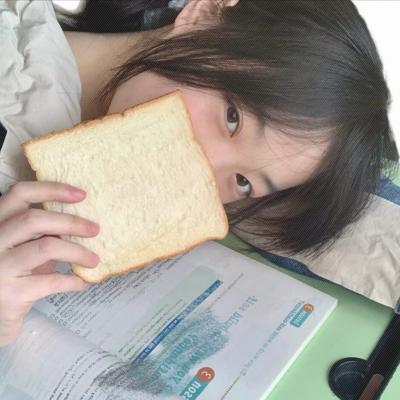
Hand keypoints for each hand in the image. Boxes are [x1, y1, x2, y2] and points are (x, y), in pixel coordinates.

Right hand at [0, 181, 99, 346]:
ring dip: (77, 252)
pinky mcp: (10, 294)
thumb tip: (82, 220)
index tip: (82, 195)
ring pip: (46, 247)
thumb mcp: (23, 248)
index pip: (20, 194)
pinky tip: (81, 283)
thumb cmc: (13, 275)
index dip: (52, 189)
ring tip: (95, 259)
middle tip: (95, 230)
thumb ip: (41, 232)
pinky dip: (71, 281)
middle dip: (71, 222)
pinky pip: (50, 282)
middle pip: (34, 220)